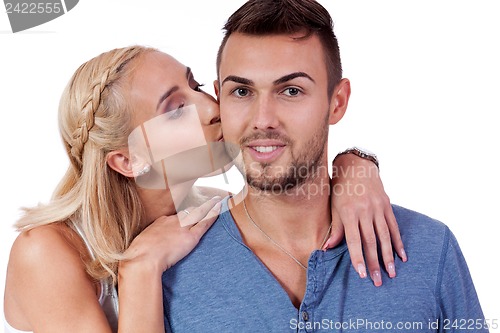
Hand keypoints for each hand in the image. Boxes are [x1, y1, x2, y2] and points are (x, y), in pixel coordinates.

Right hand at [122, 196, 221, 272]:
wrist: (143, 259)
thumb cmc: (138, 256)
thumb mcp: (142, 242)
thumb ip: (150, 240)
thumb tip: (150, 247)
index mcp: (160, 221)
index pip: (175, 216)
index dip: (183, 215)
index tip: (188, 214)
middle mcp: (172, 221)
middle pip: (188, 212)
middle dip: (197, 208)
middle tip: (208, 201)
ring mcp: (182, 228)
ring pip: (198, 213)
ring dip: (208, 206)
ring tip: (216, 200)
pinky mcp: (190, 237)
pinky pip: (204, 223)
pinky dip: (212, 215)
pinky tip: (219, 208)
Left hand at [323, 154, 406, 286]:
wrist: (356, 165)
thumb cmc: (340, 189)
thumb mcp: (334, 207)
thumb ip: (335, 229)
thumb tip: (327, 248)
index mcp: (349, 212)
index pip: (354, 240)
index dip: (358, 257)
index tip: (362, 274)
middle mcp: (365, 210)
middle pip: (371, 241)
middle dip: (374, 262)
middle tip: (378, 281)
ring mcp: (378, 208)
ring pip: (385, 236)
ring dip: (389, 256)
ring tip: (392, 272)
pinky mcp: (387, 205)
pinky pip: (394, 226)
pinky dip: (398, 242)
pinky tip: (402, 256)